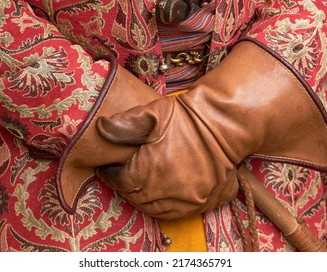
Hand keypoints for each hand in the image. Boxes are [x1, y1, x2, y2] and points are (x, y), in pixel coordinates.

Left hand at [96, 96, 238, 219]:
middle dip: (127, 188)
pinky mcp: (205, 202)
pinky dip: (166, 207)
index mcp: (150, 172)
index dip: (111, 175)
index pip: (121, 182)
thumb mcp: (153, 114)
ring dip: (145, 200)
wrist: (225, 124)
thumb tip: (100, 128)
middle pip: (137, 199)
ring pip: (157, 210)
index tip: (109, 168)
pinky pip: (179, 214)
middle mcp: (168, 192)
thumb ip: (124, 124)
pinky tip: (163, 195)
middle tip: (124, 177)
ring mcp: (189, 200)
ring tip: (141, 187)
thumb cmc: (188, 118)